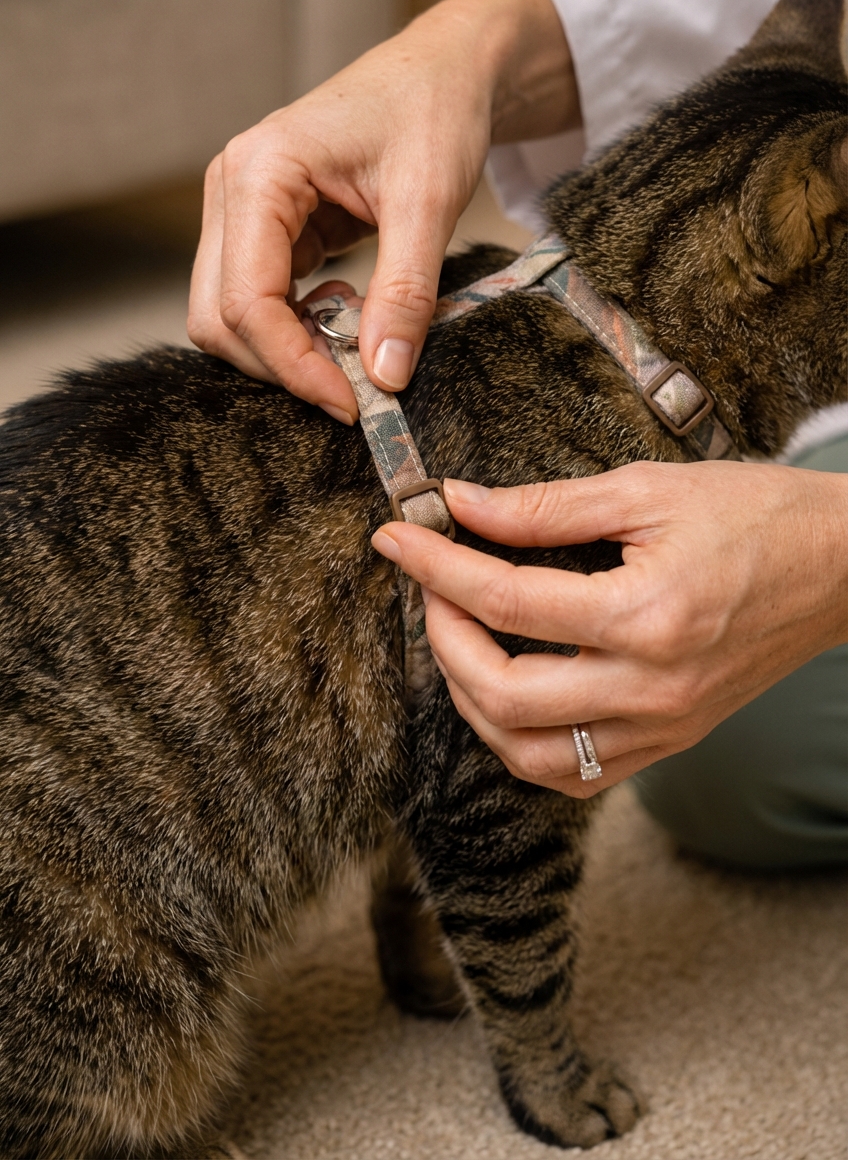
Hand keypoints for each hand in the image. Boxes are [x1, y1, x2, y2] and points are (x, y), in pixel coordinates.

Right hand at [187, 0, 578, 419]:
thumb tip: (385, 377)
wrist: (445, 69)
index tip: (350, 403)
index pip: (246, 300)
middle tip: (352, 390)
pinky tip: (346, 317)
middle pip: (219, 317)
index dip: (292, 365)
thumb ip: (405, 291)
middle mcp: (232, 190)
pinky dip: (296, 330)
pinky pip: (260, 301)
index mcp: (259, 172)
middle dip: (280, 366)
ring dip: (285, 351)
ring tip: (355, 345)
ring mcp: (242, 211)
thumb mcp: (430, 201)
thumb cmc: (433, 110)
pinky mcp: (266, 229)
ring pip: (231, 316)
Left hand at [371, 462, 847, 796]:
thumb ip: (544, 506)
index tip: (398, 535)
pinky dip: (520, 738)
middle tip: (430, 585)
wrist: (839, 568)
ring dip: (472, 699)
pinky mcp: (668, 743)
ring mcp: (661, 728)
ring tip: (458, 638)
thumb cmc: (754, 516)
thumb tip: (460, 504)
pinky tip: (506, 687)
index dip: (435, 566)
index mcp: (647, 616)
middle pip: (502, 694)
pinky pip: (572, 771)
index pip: (505, 603)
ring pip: (528, 754)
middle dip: (442, 638)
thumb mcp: (646, 490)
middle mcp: (652, 689)